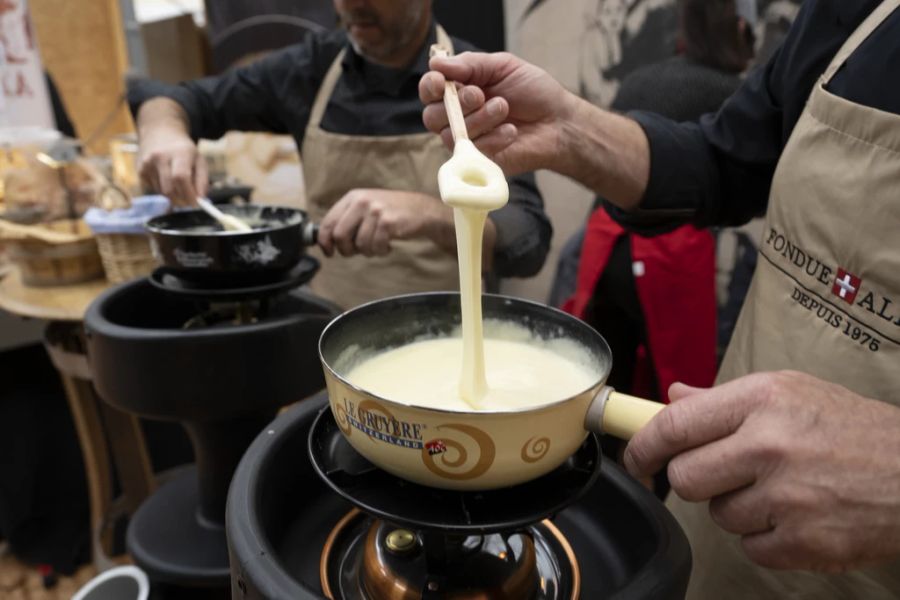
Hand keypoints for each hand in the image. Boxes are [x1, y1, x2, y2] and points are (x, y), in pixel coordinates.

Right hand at [137, 98, 207, 206]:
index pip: (181, 177)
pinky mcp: (140, 169)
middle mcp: (161, 156)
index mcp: (179, 152)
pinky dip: (162, 188)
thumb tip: (200, 200)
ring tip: (176, 181)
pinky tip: (164, 176)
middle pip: (169, 189)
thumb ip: (202, 180)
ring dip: (172, 194)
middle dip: (181, 199)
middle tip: (188, 199)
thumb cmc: (183, 150)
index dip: (188, 194)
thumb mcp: (199, 160)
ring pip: (161, 192)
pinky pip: (153, 189)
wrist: (160, 132)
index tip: (195, 204)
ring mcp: (147, 163)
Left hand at [317, 189, 449, 257]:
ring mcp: (375, 211)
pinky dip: (381, 251)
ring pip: (360, 244)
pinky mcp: (388, 222)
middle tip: (356, 252)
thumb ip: (347, 220)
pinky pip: (376, 246)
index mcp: (352, 197)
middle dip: (346, 250)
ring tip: (378, 245)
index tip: (329, 252)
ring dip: (368, 251)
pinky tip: (388, 245)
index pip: (328, 222)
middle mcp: (362, 201)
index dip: (325, 242)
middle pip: (340, 235)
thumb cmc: (392, 212)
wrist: (422, 210)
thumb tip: (328, 241)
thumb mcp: (366, 208)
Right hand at [420, 52, 577, 175]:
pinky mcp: (480, 162)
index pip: (430, 91)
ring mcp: (468, 142)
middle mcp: (458, 118)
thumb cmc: (534, 92)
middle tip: (480, 95)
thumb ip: (471, 63)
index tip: (440, 82)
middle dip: (456, 104)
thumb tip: (436, 62)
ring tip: (504, 108)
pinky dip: (492, 138)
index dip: (430, 86)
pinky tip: (511, 131)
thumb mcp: (503, 66)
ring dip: (479, 118)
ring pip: (451, 135)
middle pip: (432, 116)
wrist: (559, 122)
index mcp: (460, 91)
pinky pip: (471, 153)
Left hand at [624, 371, 899, 571]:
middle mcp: (770, 445)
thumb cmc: (852, 429)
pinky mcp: (805, 541)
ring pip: (718, 516)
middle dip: (695, 481)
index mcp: (762, 400)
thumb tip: (673, 398)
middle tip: (722, 474)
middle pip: (686, 478)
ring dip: (738, 509)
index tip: (636, 457)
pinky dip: (766, 539)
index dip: (643, 445)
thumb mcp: (791, 392)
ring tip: (779, 490)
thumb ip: (724, 400)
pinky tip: (796, 516)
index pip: (675, 425)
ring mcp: (788, 496)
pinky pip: (750, 548)